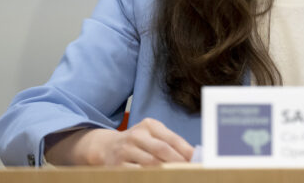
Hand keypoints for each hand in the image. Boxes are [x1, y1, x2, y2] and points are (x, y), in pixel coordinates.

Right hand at [44, 117, 193, 165]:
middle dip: (178, 162)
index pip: (172, 138)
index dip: (186, 150)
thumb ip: (170, 142)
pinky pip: (137, 174)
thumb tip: (192, 155)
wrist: (106, 146)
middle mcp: (137, 135)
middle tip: (191, 171)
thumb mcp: (152, 134)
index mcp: (149, 125)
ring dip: (167, 172)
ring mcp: (126, 150)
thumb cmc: (138, 141)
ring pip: (150, 164)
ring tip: (179, 176)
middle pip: (162, 150)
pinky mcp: (118, 165)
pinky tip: (160, 179)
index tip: (197, 160)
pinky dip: (151, 177)